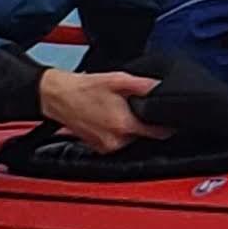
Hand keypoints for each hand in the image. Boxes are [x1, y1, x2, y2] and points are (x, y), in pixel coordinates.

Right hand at [35, 64, 160, 151]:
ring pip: (132, 140)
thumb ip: (143, 85)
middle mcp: (117, 141)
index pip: (160, 133)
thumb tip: (161, 87)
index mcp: (124, 125)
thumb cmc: (84, 88)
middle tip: (134, 107)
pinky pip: (118, 143)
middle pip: (145, 136)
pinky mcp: (99, 149)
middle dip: (144, 122)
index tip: (169, 117)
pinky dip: (118, 133)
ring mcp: (107, 147)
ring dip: (130, 128)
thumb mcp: (117, 79)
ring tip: (118, 111)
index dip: (167, 124)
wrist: (58, 97)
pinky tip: (109, 119)